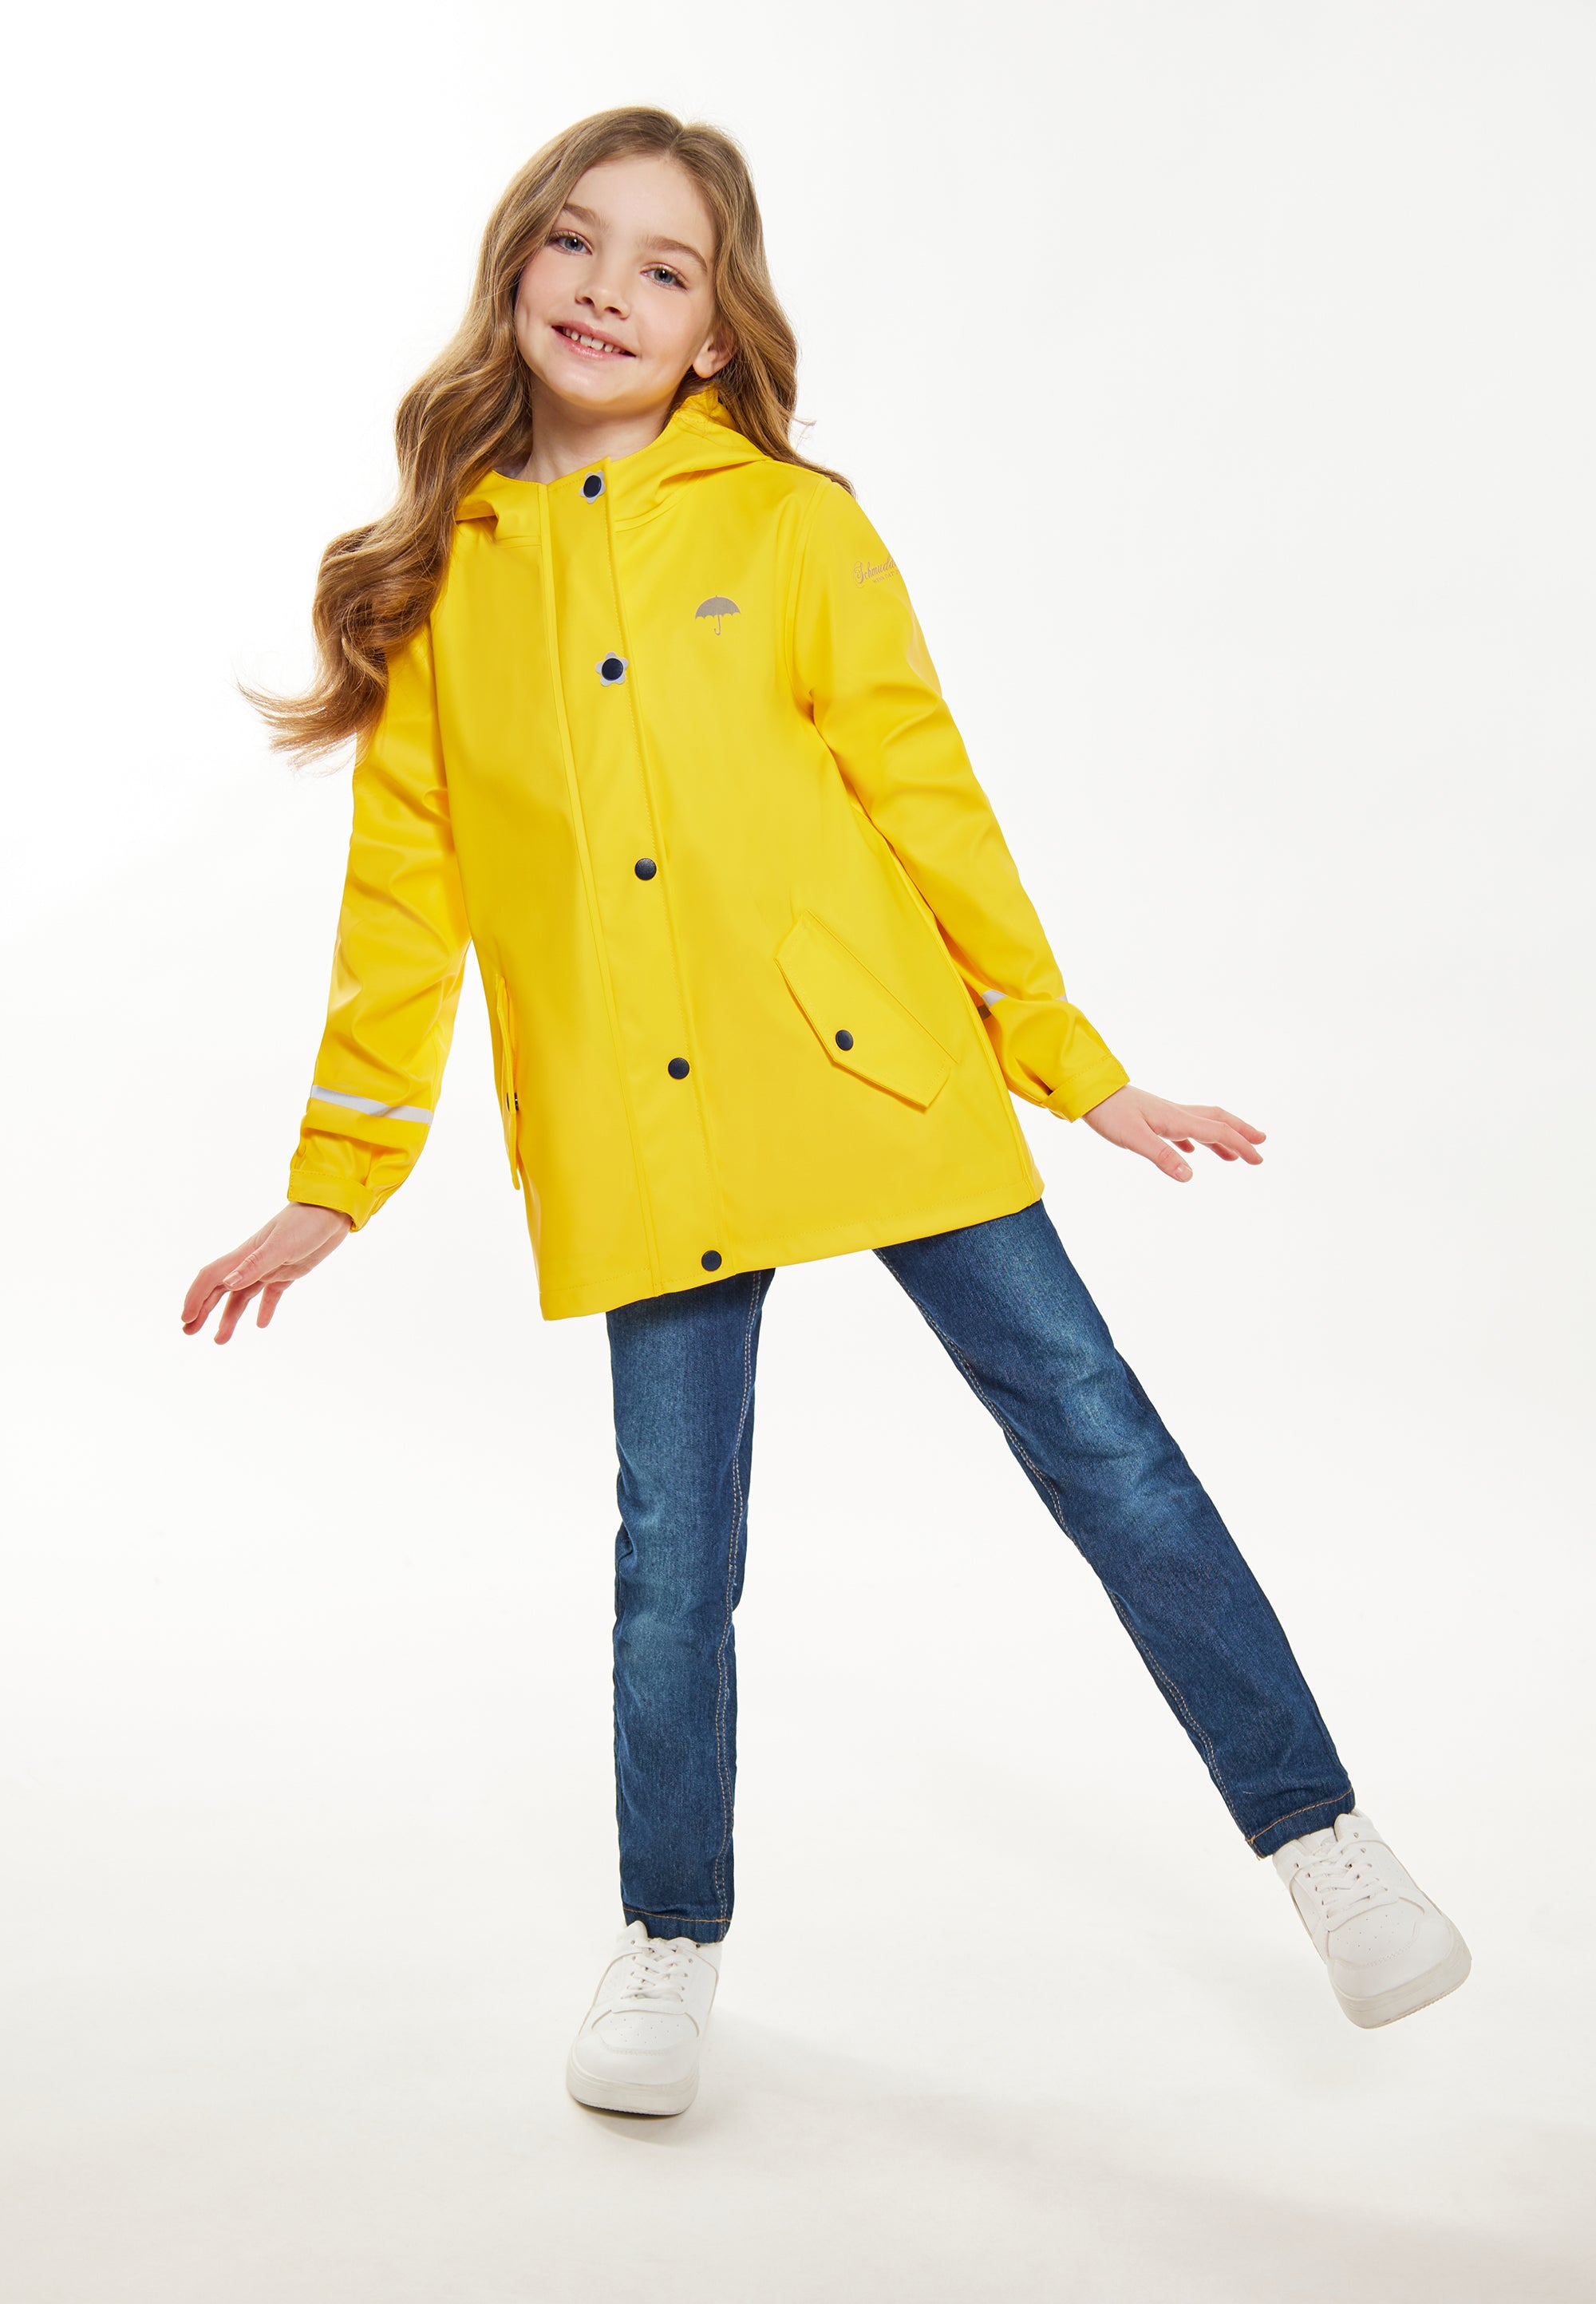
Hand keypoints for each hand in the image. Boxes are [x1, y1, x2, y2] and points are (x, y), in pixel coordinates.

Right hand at [182, 1203, 352, 1342]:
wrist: (332, 1211)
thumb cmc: (306, 1223)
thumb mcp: (281, 1245)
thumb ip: (254, 1265)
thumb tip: (226, 1285)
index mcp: (245, 1254)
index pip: (211, 1279)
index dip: (195, 1299)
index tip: (186, 1320)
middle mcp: (252, 1262)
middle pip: (220, 1290)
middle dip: (202, 1310)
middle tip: (189, 1332)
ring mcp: (269, 1267)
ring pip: (242, 1297)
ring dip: (228, 1317)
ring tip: (219, 1340)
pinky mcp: (288, 1272)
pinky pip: (270, 1294)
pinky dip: (264, 1309)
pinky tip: (261, 1325)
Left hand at [1080, 1085, 1264, 1182]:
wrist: (1088, 1093)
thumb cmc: (1109, 1114)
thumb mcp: (1134, 1139)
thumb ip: (1163, 1157)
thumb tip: (1190, 1176)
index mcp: (1176, 1119)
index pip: (1217, 1132)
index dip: (1240, 1145)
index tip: (1259, 1159)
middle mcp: (1175, 1114)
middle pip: (1217, 1120)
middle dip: (1240, 1133)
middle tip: (1261, 1144)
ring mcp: (1163, 1115)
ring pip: (1201, 1124)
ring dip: (1221, 1138)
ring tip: (1233, 1156)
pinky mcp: (1151, 1118)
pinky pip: (1182, 1129)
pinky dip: (1195, 1140)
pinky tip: (1191, 1151)